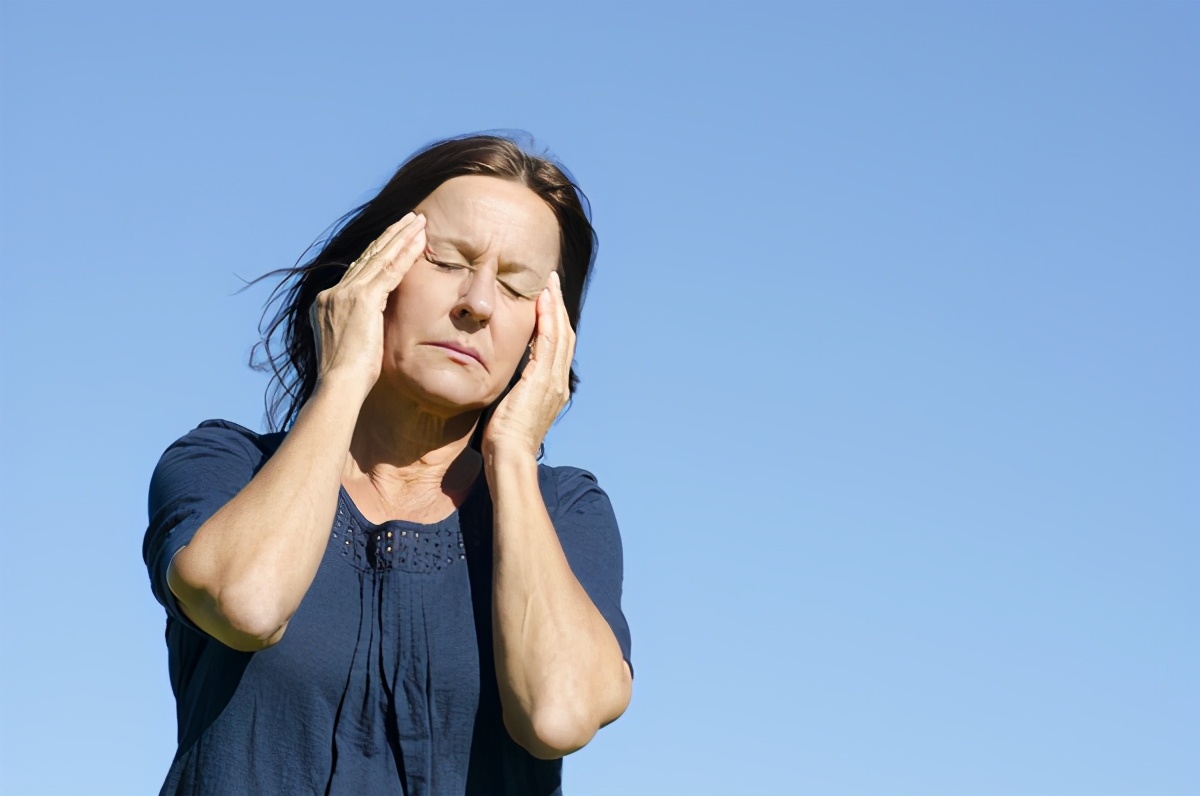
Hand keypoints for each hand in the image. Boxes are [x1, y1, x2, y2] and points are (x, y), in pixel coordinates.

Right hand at [309, 213, 425, 397]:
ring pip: (380, 257)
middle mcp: (332, 293)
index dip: (377, 252)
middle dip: (391, 236)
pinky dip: (406, 253)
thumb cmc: (348, 379)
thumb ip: (360, 328)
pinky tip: (420, 240)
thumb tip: (372, 328)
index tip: (392, 240)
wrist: (339, 386)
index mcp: (327, 303)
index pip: (357, 270)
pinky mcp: (362, 299)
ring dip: (402, 236)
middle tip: (409, 219)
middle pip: (367, 256)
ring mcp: (345, 294)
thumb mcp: (351, 346)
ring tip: (419, 220)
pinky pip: (390, 269)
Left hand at [484, 271, 574, 457]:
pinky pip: (549, 341)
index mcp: (552, 390)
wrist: (509, 457)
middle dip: (558, 307)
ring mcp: (553, 382)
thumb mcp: (510, 409)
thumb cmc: (503, 441)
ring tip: (548, 284)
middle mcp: (558, 384)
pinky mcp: (543, 380)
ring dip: (554, 306)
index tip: (546, 301)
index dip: (554, 322)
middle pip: (565, 336)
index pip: (558, 348)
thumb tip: (504, 383)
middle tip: (552, 283)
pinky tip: (542, 302)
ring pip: (560, 333)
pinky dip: (548, 319)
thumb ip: (513, 392)